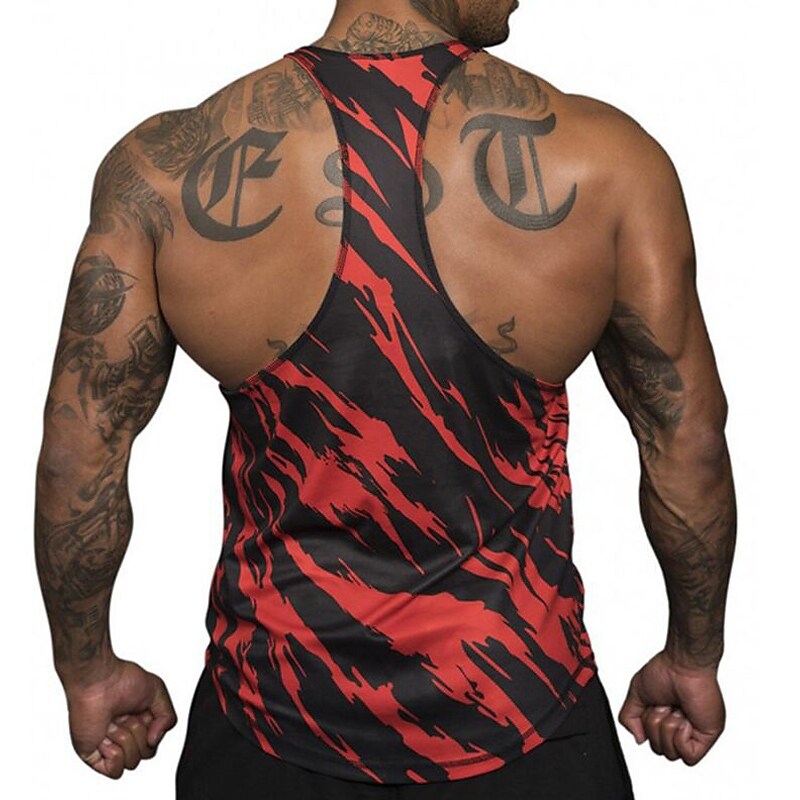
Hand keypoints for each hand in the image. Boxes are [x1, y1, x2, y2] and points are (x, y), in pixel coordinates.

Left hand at [62, 656, 176, 778]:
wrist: (98, 681)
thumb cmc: (122, 679)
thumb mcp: (157, 691)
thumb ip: (167, 716)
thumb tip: (155, 740)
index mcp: (138, 722)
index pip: (154, 742)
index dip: (153, 729)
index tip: (143, 713)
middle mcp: (124, 735)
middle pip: (145, 754)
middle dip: (140, 734)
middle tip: (128, 717)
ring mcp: (108, 746)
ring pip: (131, 763)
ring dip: (126, 740)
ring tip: (114, 723)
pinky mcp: (93, 755)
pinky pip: (114, 771)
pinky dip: (115, 754)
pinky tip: (106, 737)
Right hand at [618, 650, 724, 764]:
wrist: (684, 665)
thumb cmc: (665, 671)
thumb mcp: (637, 693)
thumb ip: (629, 717)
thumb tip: (639, 739)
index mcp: (665, 718)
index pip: (652, 741)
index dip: (646, 726)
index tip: (652, 706)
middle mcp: (679, 727)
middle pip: (660, 750)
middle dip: (655, 726)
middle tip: (663, 706)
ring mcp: (693, 733)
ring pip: (672, 755)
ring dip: (667, 728)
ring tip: (675, 709)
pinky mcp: (706, 736)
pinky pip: (689, 757)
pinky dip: (681, 739)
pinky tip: (684, 719)